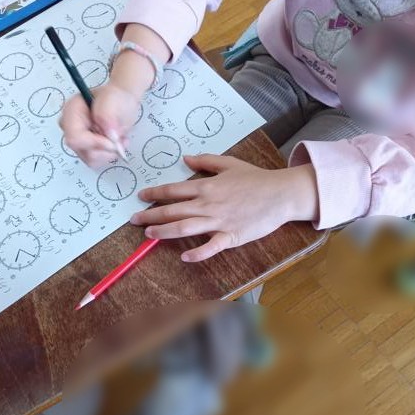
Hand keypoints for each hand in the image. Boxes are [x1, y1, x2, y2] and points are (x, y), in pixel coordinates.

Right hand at [59, 82, 139, 167]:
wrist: (122, 102)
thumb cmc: (115, 98)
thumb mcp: (112, 100)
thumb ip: (107, 116)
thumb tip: (109, 136)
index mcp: (71, 111)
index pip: (75, 138)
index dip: (95, 144)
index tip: (113, 143)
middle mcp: (70, 128)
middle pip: (83, 151)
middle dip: (104, 148)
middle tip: (118, 137)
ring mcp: (77, 140)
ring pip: (91, 159)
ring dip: (109, 152)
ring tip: (118, 138)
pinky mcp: (86, 150)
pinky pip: (96, 162)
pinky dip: (109, 155)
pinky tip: (115, 143)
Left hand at [131, 155, 318, 261]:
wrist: (280, 194)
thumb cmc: (256, 179)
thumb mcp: (229, 163)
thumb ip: (205, 161)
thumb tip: (185, 158)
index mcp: (207, 186)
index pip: (174, 190)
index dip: (155, 193)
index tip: (141, 197)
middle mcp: (208, 204)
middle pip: (173, 210)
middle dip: (151, 215)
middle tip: (134, 220)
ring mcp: (219, 221)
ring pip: (185, 227)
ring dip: (165, 231)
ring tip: (149, 235)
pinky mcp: (231, 236)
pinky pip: (211, 246)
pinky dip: (198, 252)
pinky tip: (184, 256)